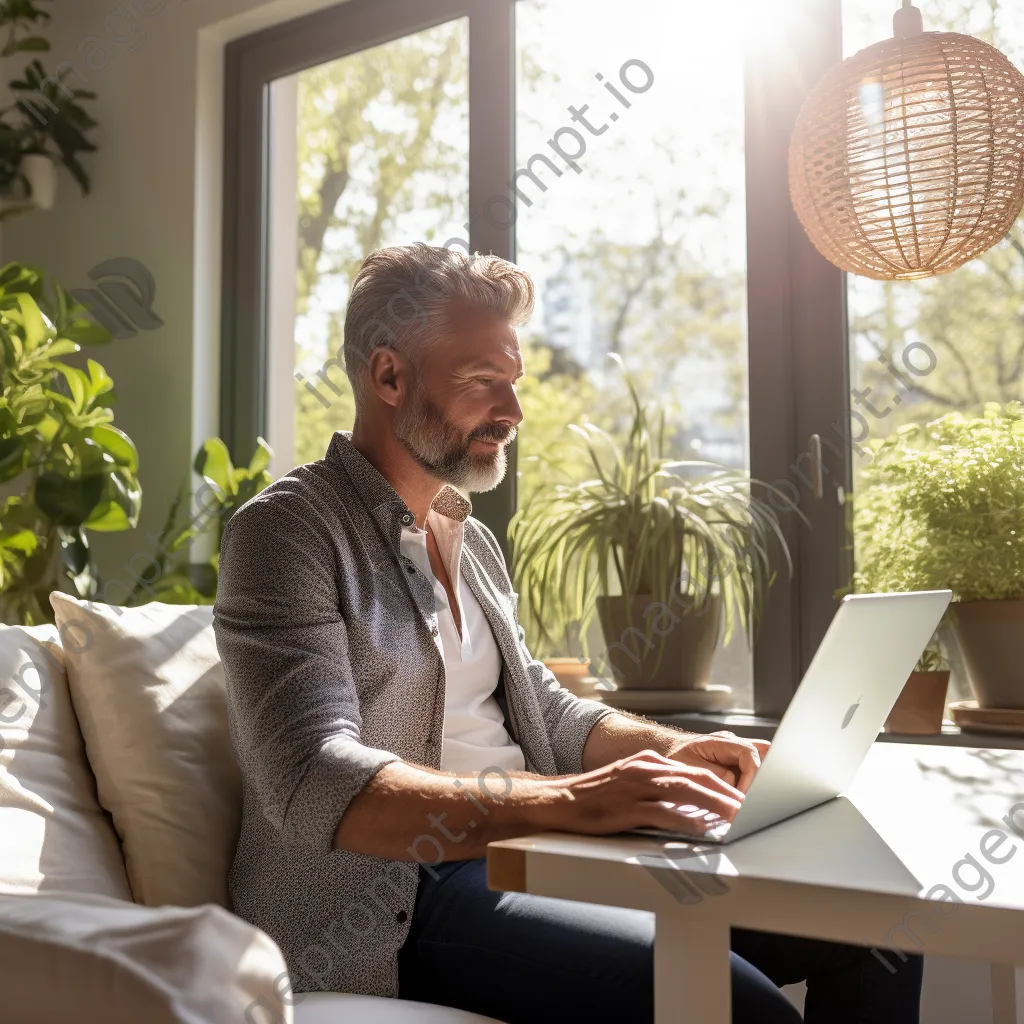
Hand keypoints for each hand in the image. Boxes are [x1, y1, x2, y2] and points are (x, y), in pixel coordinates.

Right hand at [540, 748, 745, 836]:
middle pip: (696, 777)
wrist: (561, 800)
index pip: (694, 770)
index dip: (722, 783)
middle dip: (727, 792)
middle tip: (752, 807)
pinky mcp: (627, 808)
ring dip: (715, 803)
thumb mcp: (630, 782)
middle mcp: (645, 769)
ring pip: (685, 791)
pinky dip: (685, 819)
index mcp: (648, 762)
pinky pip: (662, 813)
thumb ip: (657, 787)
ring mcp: (636, 788)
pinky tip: (702, 827)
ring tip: (737, 816)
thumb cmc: (596, 796)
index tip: (743, 797)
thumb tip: (689, 803)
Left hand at [667, 731, 770, 793]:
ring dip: (758, 778)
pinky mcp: (735, 760)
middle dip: (762, 775)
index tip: (744, 795)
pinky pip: (751, 768)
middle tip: (753, 796)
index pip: (749, 754)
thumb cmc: (674, 758)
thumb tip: (735, 785)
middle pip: (763, 752)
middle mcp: (732, 742)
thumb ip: (714, 775)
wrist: (666, 750)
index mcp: (720, 741)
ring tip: (749, 796)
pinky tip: (742, 795)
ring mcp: (735, 750)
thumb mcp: (690, 769)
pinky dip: (751, 781)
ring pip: (760, 759)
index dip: (751, 777)